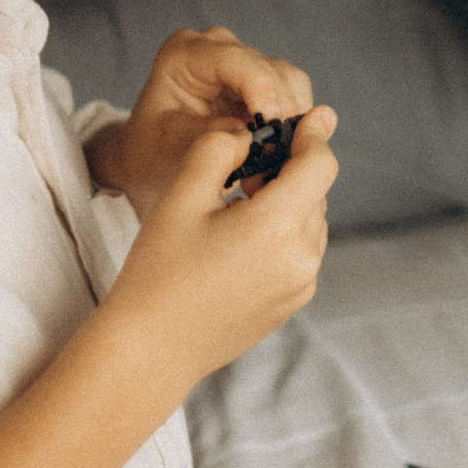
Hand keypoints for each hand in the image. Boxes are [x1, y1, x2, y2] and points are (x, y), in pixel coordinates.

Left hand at [88, 28, 314, 220]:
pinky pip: (295, 96)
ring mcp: (245, 60)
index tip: (274, 123)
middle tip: (281, 156)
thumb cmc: (153, 152)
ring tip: (278, 160)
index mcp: (185, 53)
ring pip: (291, 82)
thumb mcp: (171, 150)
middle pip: (271, 70)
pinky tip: (282, 152)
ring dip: (292, 121)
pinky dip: (295, 124)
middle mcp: (219, 46)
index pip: (236, 61)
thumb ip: (210, 139)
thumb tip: (253, 136)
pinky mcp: (265, 79)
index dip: (262, 88)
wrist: (152, 160)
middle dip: (281, 113)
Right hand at [102, 107, 337, 389]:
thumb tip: (249, 131)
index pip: (320, 164)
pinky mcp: (294, 302)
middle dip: (293, 172)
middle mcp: (303, 256)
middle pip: (316, 192)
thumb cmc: (157, 272)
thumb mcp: (182, 198)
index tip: (310, 116)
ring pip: (312, 222)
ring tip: (243, 205)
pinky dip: (285, 236)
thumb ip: (220, 150)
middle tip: (257, 163)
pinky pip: (303, 252)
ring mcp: (302, 283)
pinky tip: (243, 241)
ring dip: (290, 204)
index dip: (314, 135)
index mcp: (279, 224)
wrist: (148, 351)